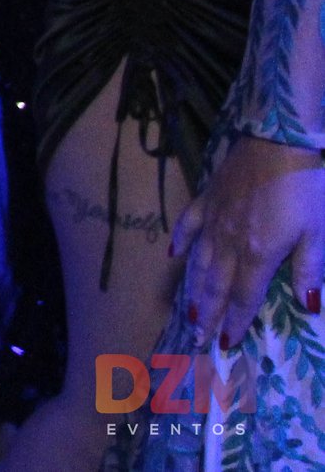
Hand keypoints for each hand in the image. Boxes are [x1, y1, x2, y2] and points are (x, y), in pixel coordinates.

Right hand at [170, 134, 324, 350]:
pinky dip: (181, 241)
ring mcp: (214, 218)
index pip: (243, 296)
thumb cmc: (306, 187)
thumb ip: (310, 269)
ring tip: (187, 311)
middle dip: (207, 314)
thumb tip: (309, 307)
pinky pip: (189, 224)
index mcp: (258, 253)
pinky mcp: (207, 197)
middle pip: (215, 284)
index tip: (225, 345)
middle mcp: (229, 242)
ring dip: (193, 288)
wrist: (278, 140)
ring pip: (199, 261)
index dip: (235, 321)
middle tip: (195, 338)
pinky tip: (174, 254)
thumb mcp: (318, 231)